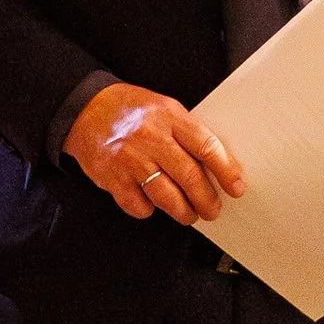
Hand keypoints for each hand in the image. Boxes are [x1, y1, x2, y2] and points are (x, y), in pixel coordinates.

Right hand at [64, 81, 245, 224]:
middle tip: (213, 210)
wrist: (86, 109)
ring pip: (165, 195)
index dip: (226, 170)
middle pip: (188, 176)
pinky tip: (154, 206)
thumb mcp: (165, 108)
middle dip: (206, 199)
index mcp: (170, 117)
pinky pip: (137, 204)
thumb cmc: (132, 109)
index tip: (236, 186)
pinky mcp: (112, 177)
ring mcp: (130, 159)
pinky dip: (148, 210)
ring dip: (182, 211)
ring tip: (190, 215)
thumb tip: (218, 165)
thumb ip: (187, 132)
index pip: (206, 146)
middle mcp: (151, 138)